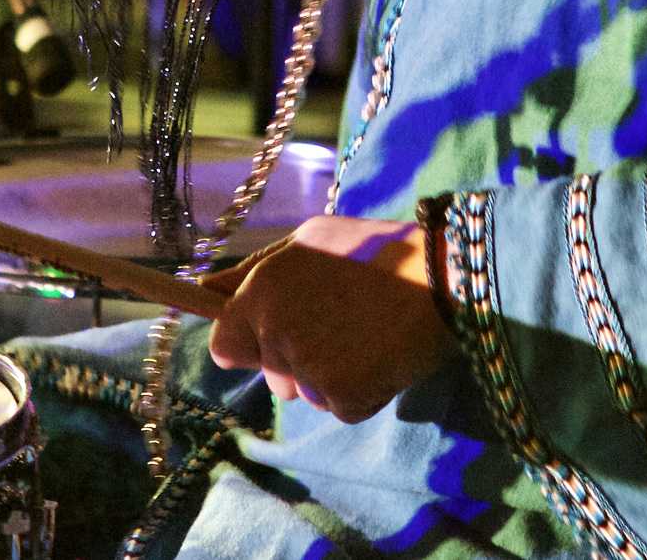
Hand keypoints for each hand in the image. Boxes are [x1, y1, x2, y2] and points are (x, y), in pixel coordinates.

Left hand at [203, 215, 454, 423]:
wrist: (442, 275)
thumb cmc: (376, 250)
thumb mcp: (309, 239)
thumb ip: (253, 269)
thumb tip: (204, 290)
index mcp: (261, 289)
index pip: (224, 344)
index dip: (248, 346)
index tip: (272, 341)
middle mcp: (275, 329)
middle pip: (271, 374)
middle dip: (298, 363)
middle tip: (342, 328)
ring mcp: (307, 366)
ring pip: (306, 393)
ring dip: (329, 378)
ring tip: (366, 337)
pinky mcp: (341, 395)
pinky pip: (341, 407)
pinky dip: (362, 392)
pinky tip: (383, 357)